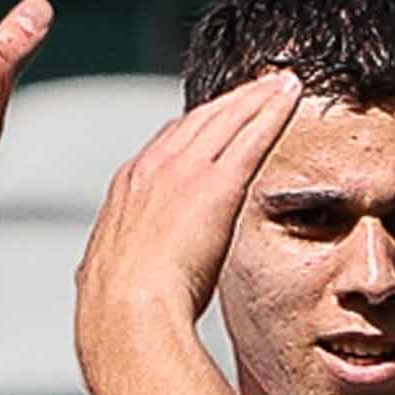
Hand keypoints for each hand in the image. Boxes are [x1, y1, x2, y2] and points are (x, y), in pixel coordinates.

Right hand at [78, 69, 308, 352]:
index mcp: (129, 190)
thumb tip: (103, 283)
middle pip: (199, 118)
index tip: (216, 118)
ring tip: (282, 81)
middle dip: (230, 99)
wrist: (124, 313)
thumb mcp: (109, 278)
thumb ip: (117, 267)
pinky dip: (273, 110)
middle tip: (258, 84)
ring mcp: (184, 171)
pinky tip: (292, 96)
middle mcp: (153, 169)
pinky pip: (252, 135)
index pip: (168, 143)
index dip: (196, 127)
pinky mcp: (217, 184)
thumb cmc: (116, 311)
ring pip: (228, 116)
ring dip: (257, 95)